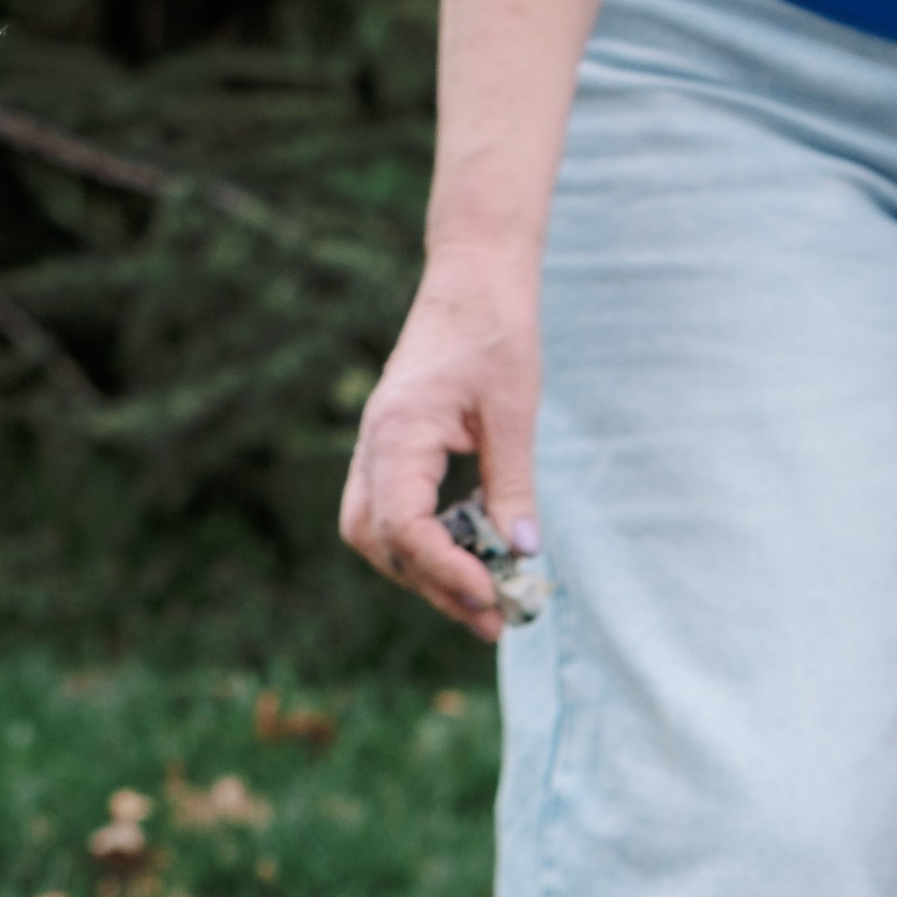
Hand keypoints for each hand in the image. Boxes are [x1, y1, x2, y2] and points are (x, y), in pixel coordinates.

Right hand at [338, 247, 542, 639]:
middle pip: (377, 541)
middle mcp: (375, 444)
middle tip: (490, 618)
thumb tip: (521, 556)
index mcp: (399, 432)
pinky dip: (425, 542)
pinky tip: (471, 554)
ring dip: (423, 571)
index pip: (403, 526)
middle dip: (430, 585)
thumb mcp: (513, 415)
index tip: (490, 596)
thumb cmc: (495, 334)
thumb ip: (512, 487)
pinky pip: (391, 511)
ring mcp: (377, 446)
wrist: (474, 279)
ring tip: (482, 599)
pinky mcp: (392, 448)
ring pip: (375, 532)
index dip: (443, 571)